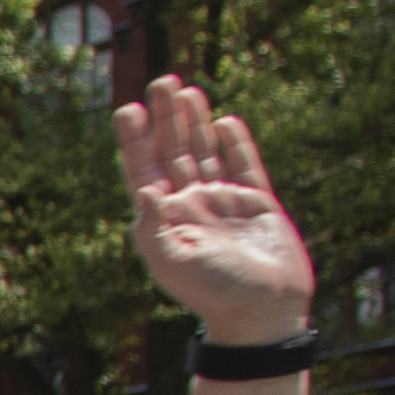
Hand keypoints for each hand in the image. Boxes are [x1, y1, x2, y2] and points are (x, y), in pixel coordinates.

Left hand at [114, 73, 315, 347]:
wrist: (265, 312)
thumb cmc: (216, 293)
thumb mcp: (175, 263)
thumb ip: (154, 228)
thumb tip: (143, 190)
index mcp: (166, 219)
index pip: (144, 171)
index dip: (135, 141)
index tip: (129, 109)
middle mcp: (192, 207)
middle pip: (175, 152)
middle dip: (167, 118)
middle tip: (161, 81)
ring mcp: (225, 204)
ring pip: (206, 152)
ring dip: (196, 122)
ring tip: (186, 90)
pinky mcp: (258, 205)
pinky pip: (244, 166)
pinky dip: (235, 144)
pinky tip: (225, 121)